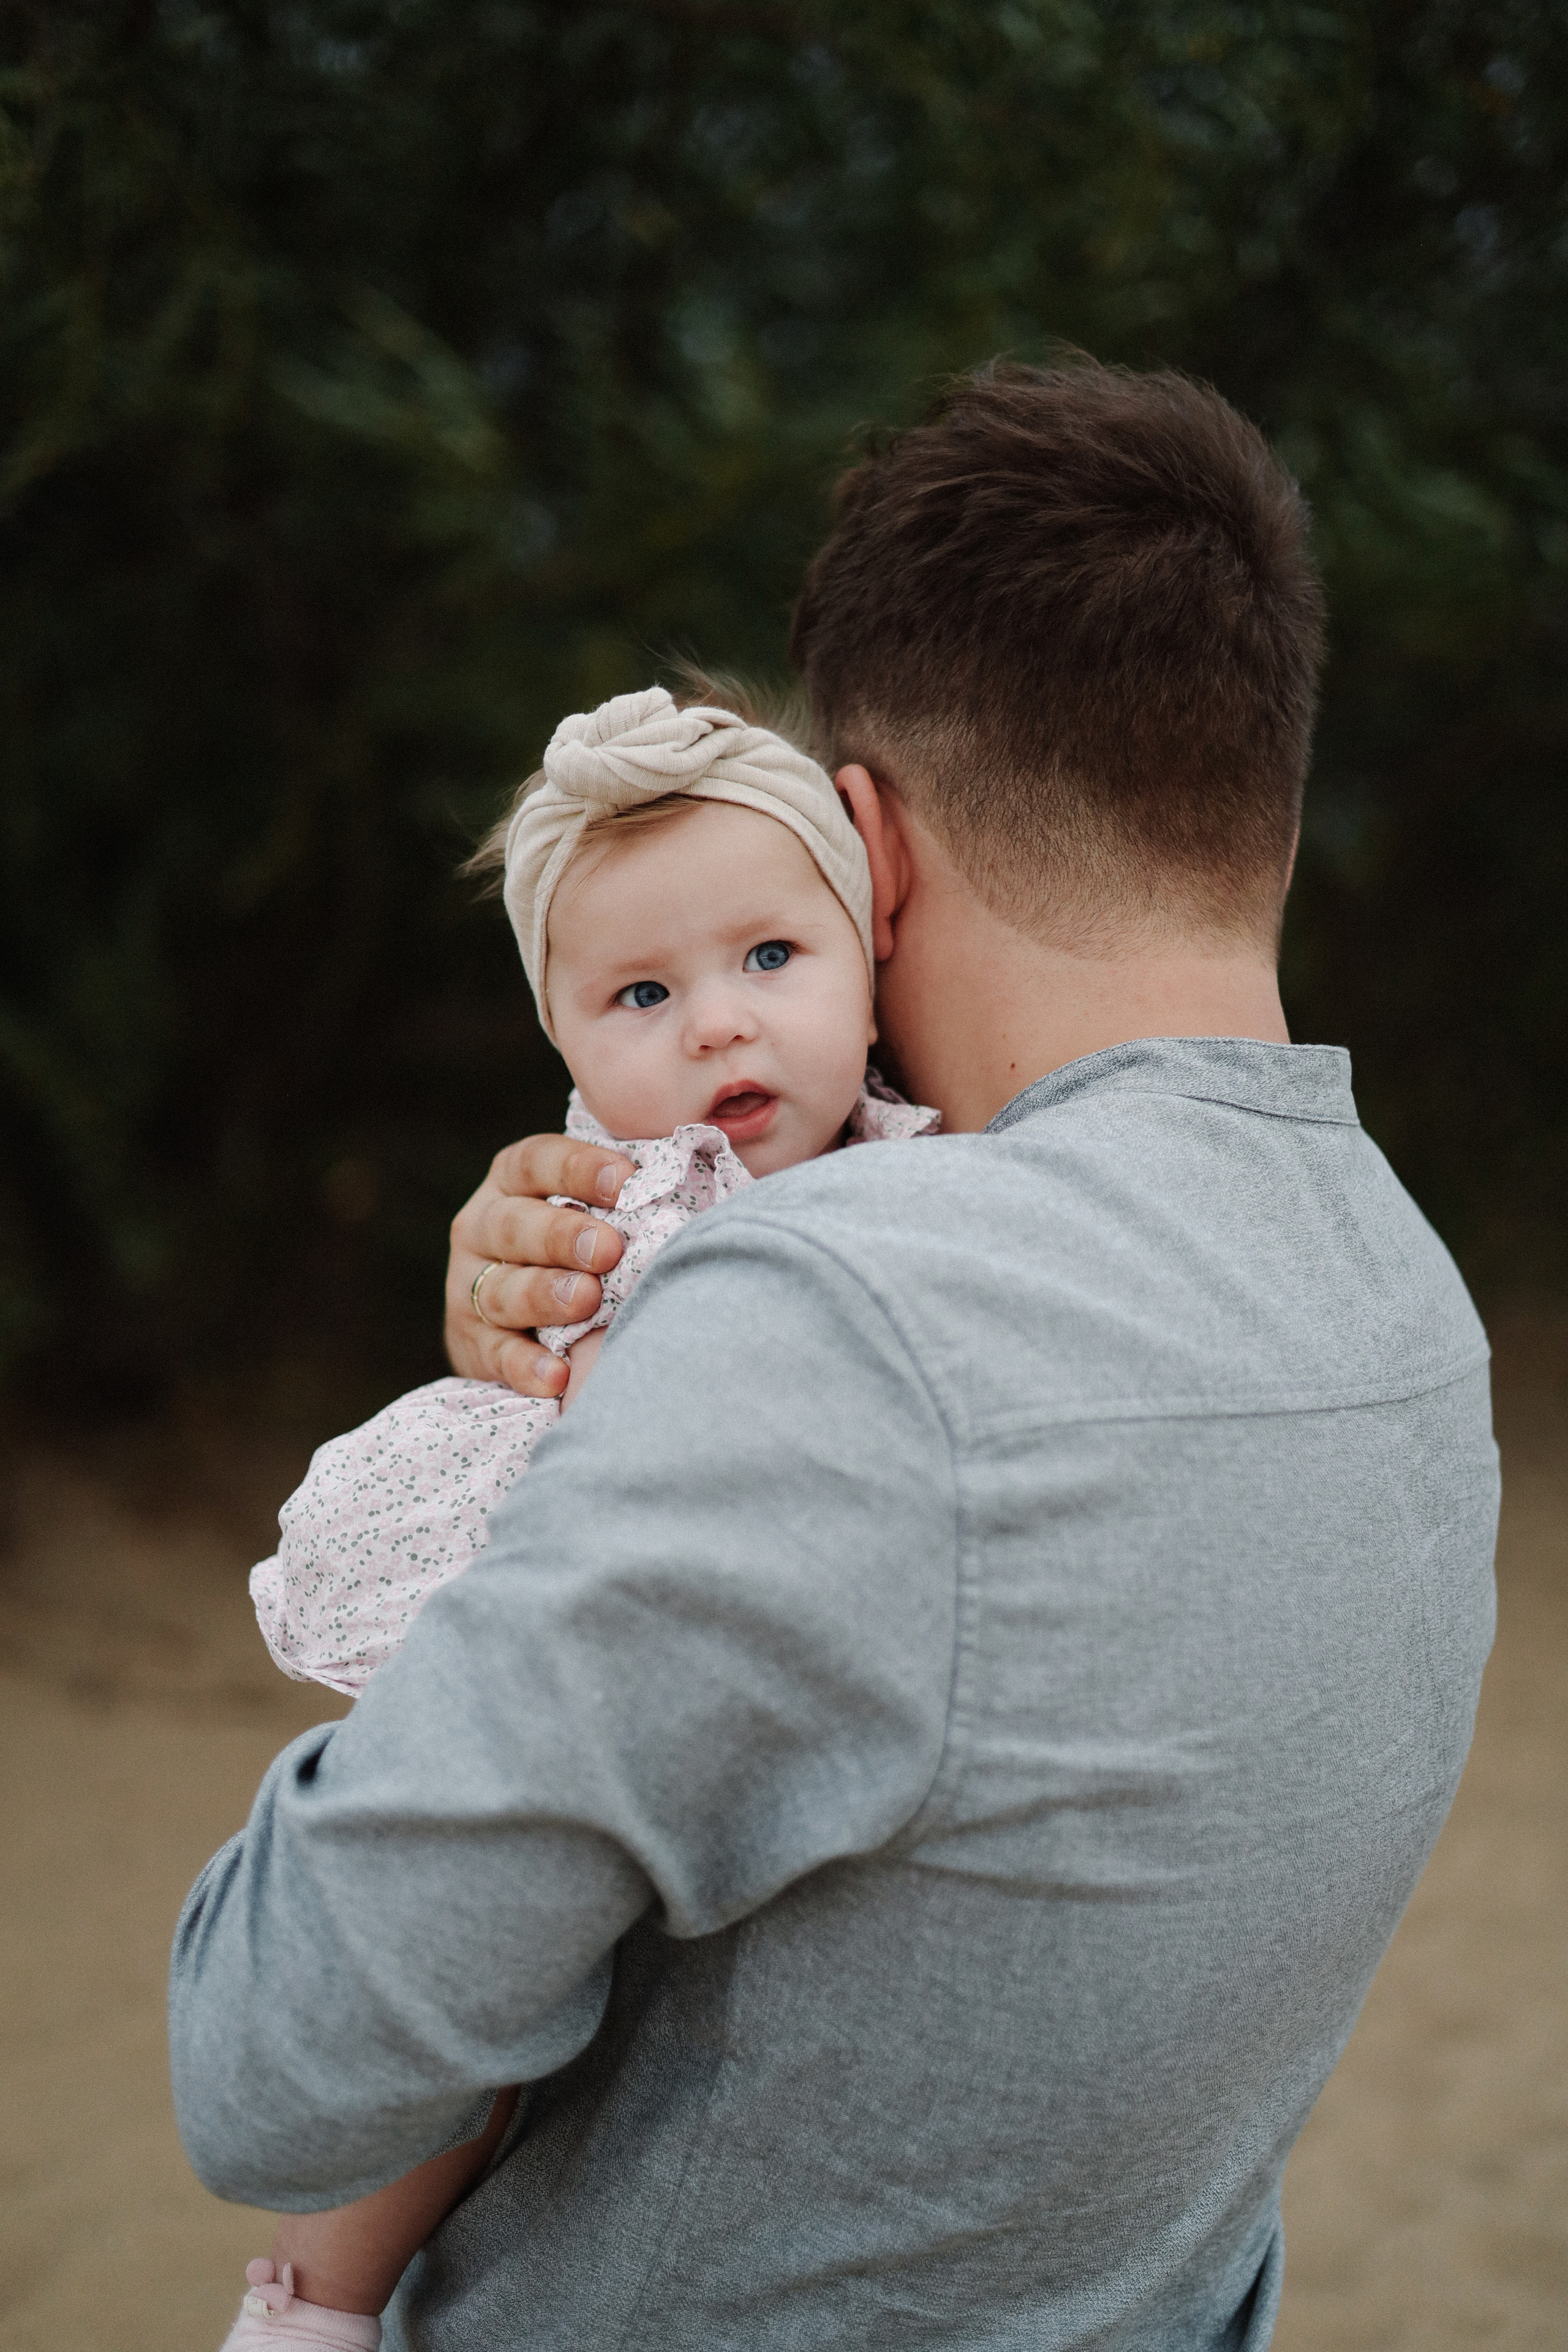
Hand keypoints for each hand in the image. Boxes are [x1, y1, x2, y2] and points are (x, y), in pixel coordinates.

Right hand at [445, 1137, 633, 1393]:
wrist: (525, 1318)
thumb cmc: (587, 1246)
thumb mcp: (595, 1207)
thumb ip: (630, 1190)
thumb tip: (702, 1163)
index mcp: (515, 1180)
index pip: (537, 1161)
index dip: (579, 1168)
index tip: (627, 1180)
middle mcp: (485, 1226)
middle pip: (515, 1225)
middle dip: (562, 1235)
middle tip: (609, 1248)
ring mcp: (471, 1285)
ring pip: (501, 1289)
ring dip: (544, 1294)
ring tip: (586, 1300)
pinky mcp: (471, 1342)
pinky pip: (496, 1354)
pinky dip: (524, 1366)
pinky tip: (556, 1377)